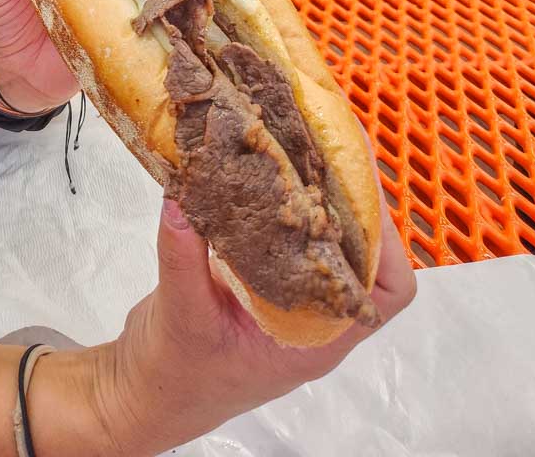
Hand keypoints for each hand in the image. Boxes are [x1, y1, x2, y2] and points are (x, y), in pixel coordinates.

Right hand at [102, 174, 415, 453]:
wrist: (147, 389)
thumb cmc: (176, 375)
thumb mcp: (182, 319)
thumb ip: (182, 261)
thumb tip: (180, 201)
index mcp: (316, 340)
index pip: (386, 294)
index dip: (385, 243)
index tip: (359, 195)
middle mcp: (314, 315)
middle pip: (361, 253)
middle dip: (351, 198)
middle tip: (331, 145)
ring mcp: (289, 293)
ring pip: (326, 239)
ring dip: (318, 194)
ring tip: (304, 145)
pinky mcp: (260, 273)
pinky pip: (285, 233)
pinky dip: (280, 200)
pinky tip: (265, 166)